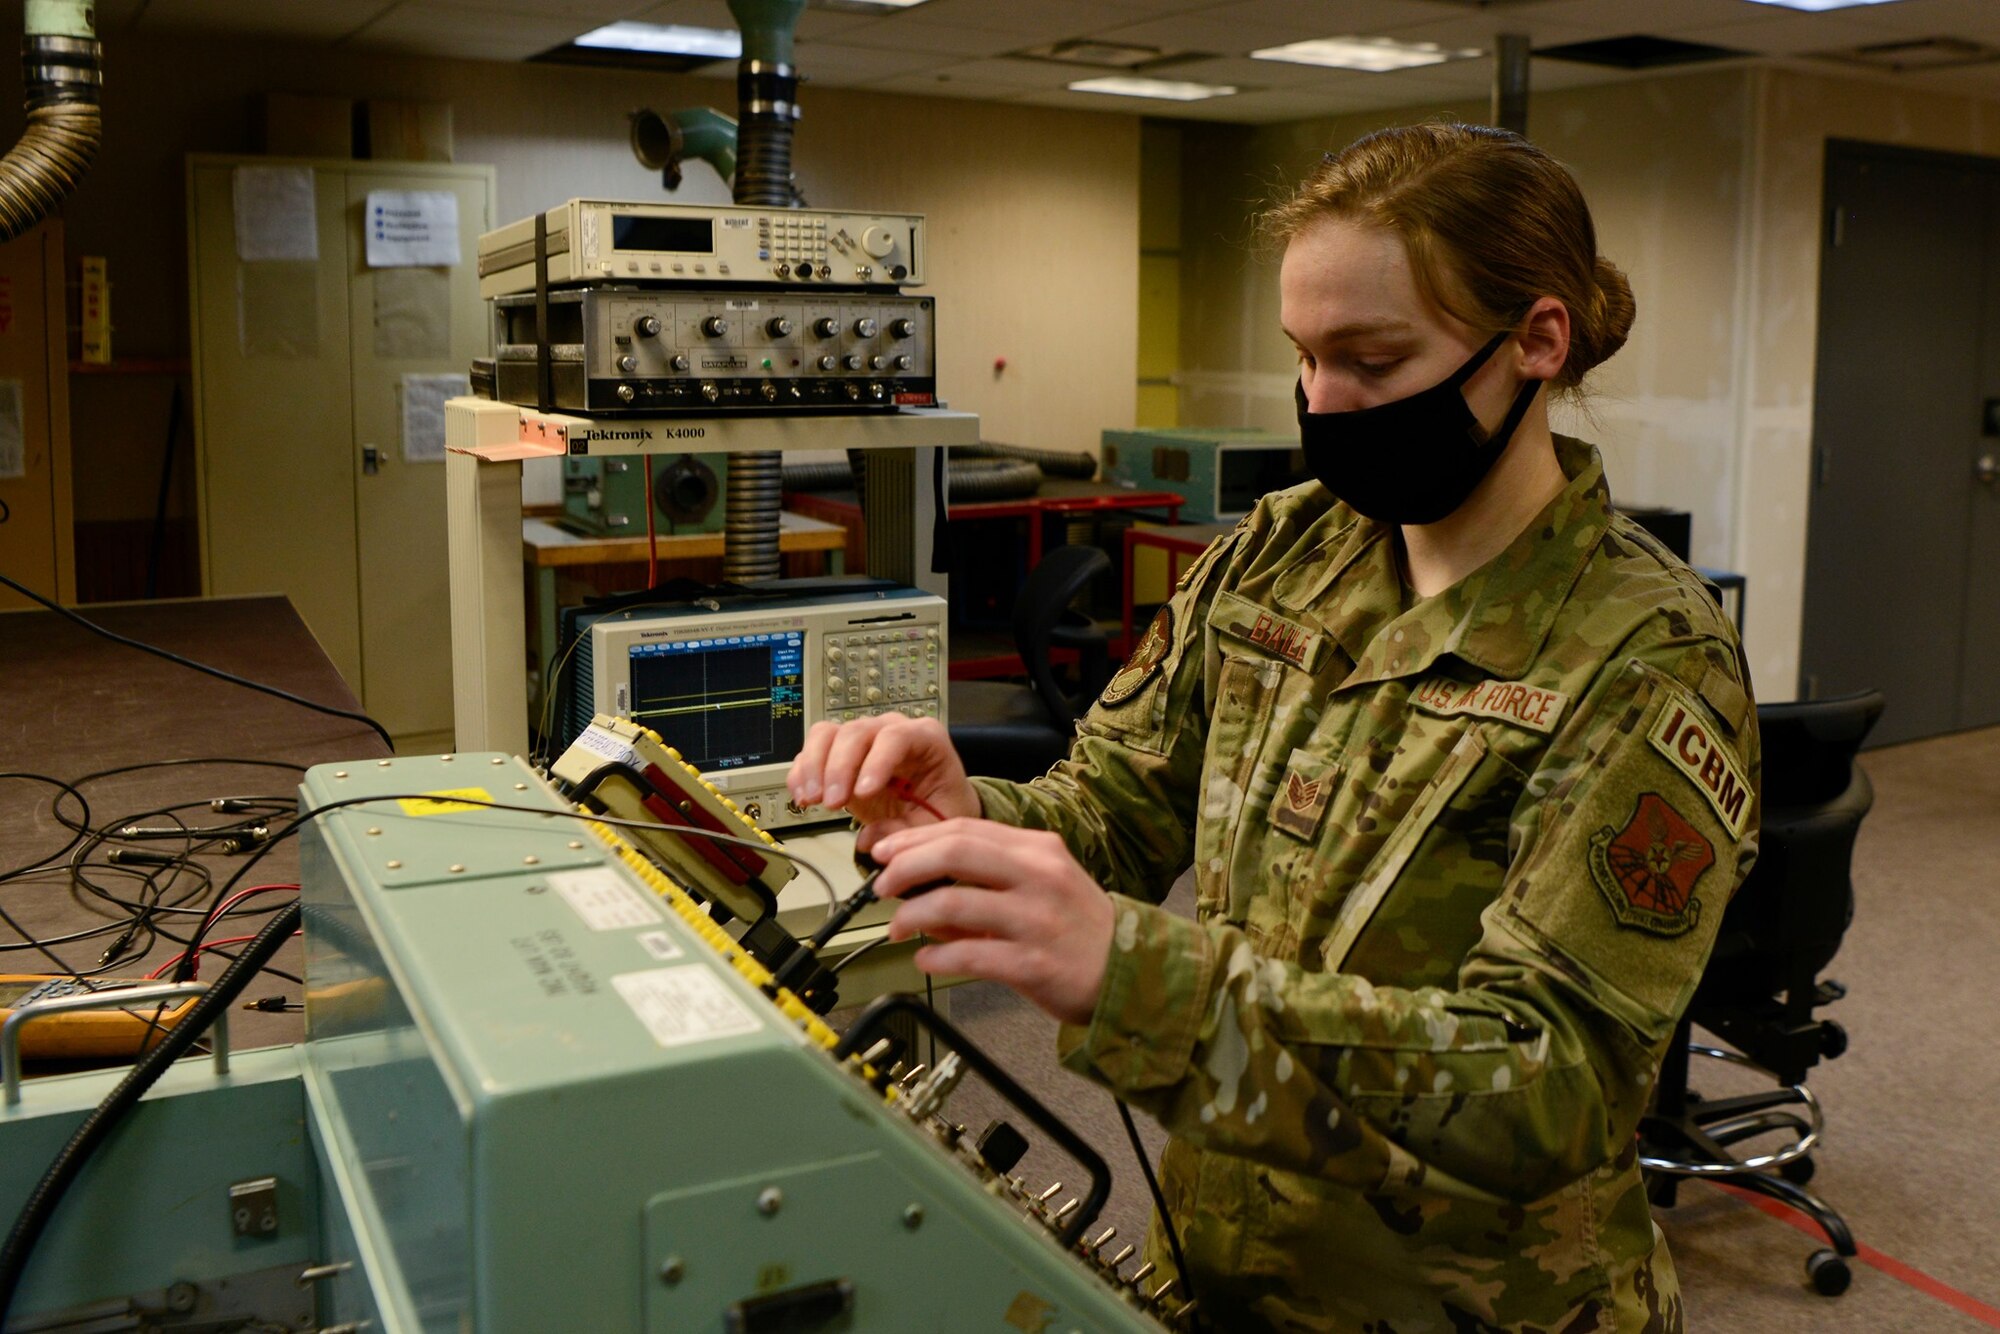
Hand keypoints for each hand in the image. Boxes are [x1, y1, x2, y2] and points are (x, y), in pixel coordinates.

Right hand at [786, 715, 980, 849]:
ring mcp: (863, 740)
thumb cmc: (942, 808)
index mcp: (925, 739)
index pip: (896, 737)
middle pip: (856, 732)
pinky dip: (803, 772)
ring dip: (814, 766)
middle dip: (839, 768)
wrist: (934, 808)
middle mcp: (891, 731)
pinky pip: (813, 750)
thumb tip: (870, 839)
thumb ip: (908, 832)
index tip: (862, 793)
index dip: (876, 762)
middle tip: (832, 804)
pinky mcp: (840, 754)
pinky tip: (803, 797)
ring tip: (812, 800)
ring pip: (828, 734)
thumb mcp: (938, 826)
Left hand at [870, 819, 1113, 1025]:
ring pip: (953, 904)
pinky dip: (936, 957)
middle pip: (955, 853)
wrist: (1130, 973)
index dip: (915, 838)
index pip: (965, 828)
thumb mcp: (1041, 885)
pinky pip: (969, 954)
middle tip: (882, 885)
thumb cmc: (1079, 929)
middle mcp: (1039, 877)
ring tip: (898, 927)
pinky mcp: (1033, 964)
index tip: (884, 850)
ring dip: (912, 916)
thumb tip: (925, 884)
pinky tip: (925, 960)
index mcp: (1039, 850)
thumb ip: (988, 879)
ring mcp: (1036, 920)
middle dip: (906, 866)